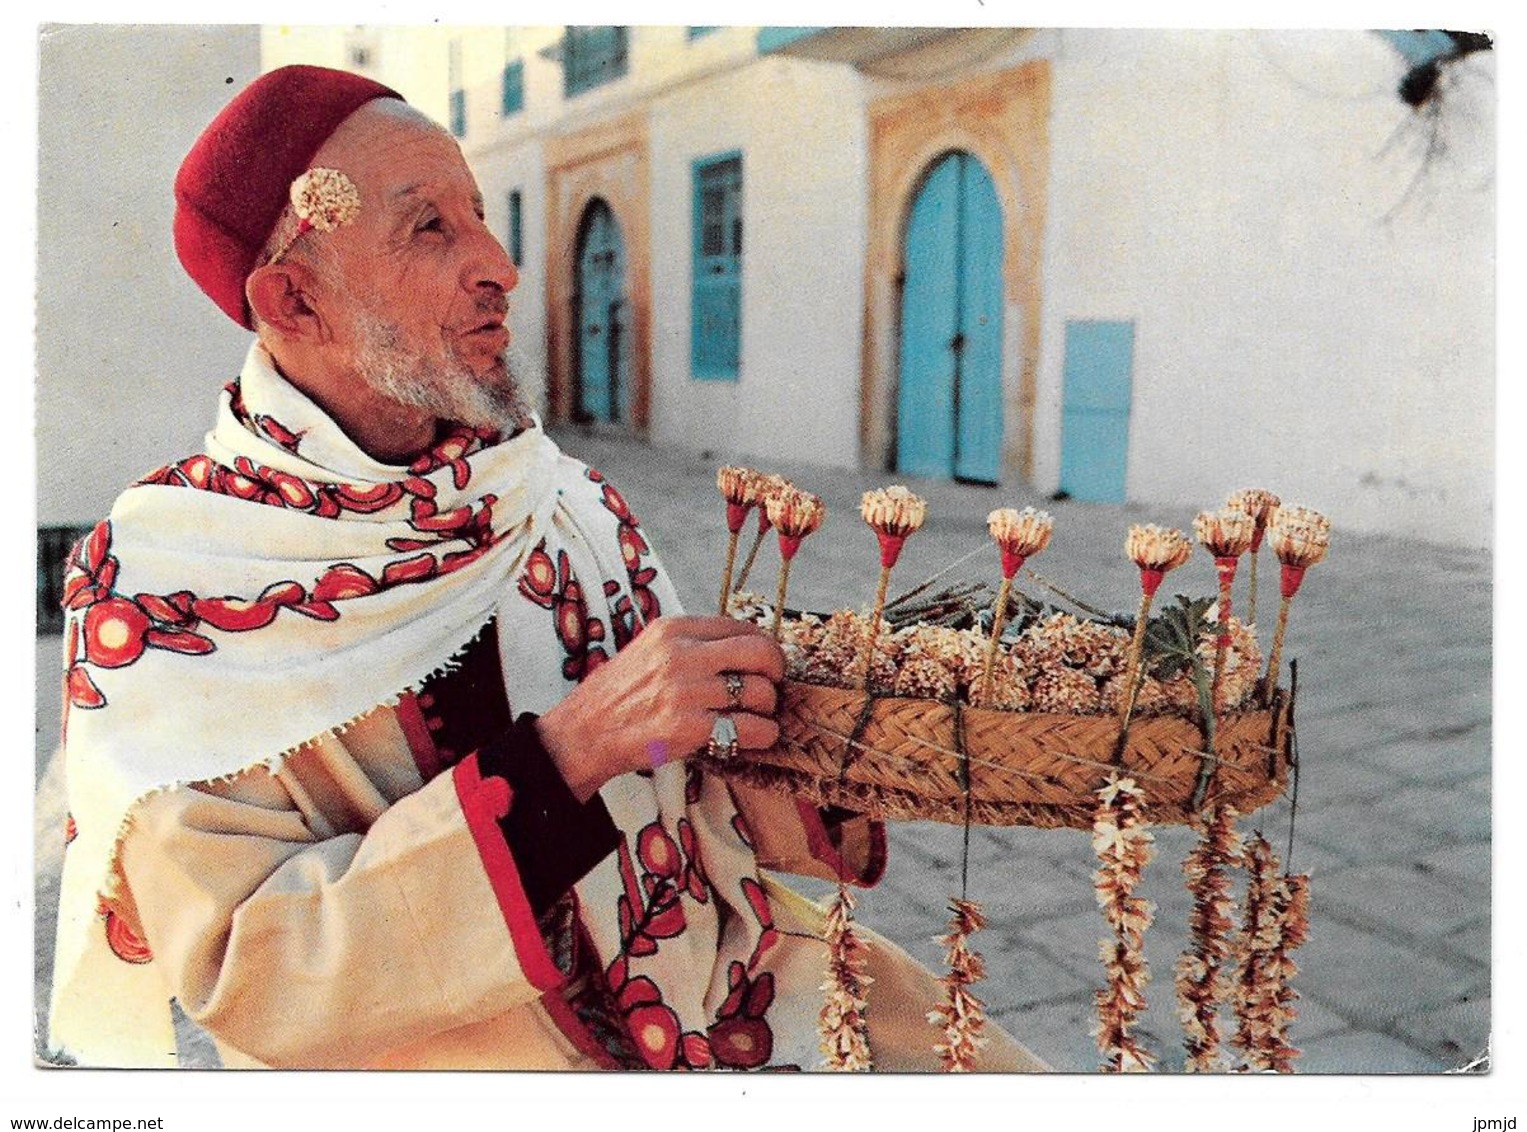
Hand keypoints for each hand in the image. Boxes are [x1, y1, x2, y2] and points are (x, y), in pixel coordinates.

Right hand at [534, 615, 784, 800]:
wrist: (583, 733)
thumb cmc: (618, 695)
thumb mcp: (649, 650)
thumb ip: (691, 644)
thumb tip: (741, 647)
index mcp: (673, 630)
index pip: (740, 627)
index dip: (763, 645)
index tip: (767, 661)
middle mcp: (682, 655)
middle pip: (759, 652)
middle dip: (776, 670)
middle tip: (774, 685)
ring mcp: (687, 691)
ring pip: (760, 692)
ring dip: (768, 707)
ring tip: (758, 716)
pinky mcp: (690, 728)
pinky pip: (752, 728)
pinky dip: (765, 734)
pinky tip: (758, 736)